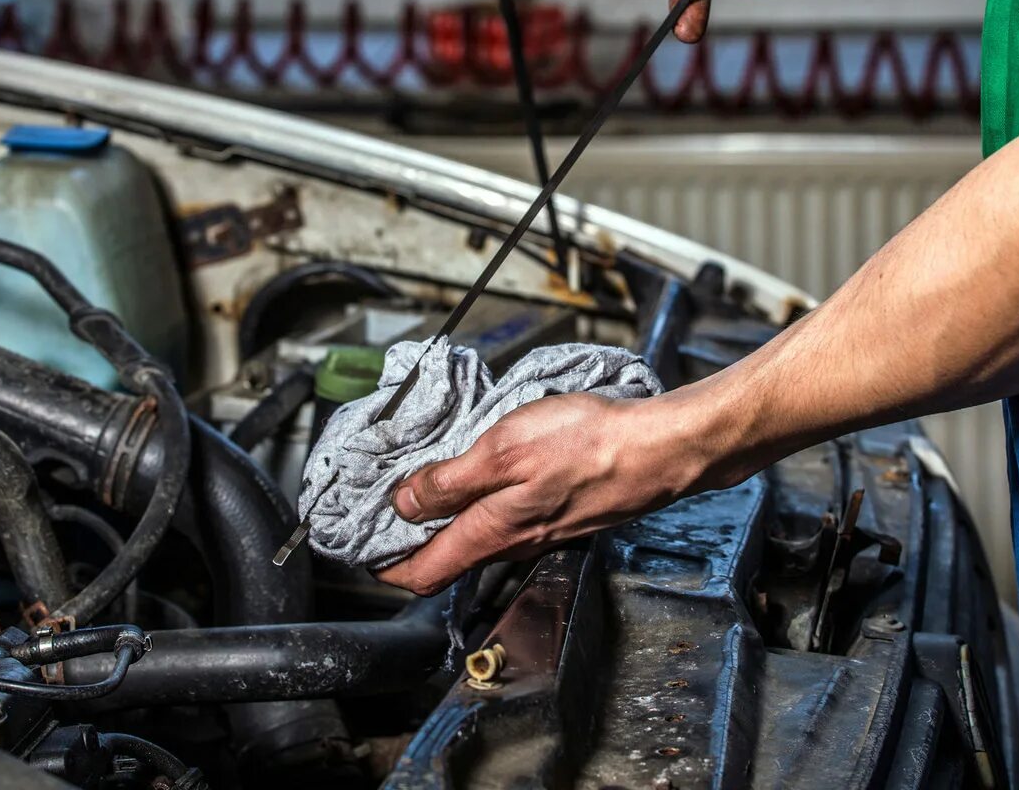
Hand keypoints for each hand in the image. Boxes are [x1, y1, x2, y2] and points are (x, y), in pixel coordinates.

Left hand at [374, 391, 716, 595]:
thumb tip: (405, 503)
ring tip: (424, 484)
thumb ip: (451, 481)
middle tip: (383, 508)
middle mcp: (514, 543)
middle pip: (447, 558)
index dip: (384, 565)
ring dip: (446, 520)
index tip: (359, 545)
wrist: (658, 449)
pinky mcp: (562, 513)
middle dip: (409, 540)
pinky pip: (507, 521)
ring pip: (477, 539)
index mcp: (492, 532)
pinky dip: (481, 506)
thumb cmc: (589, 445)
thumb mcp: (503, 450)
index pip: (422, 573)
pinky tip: (483, 475)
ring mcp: (541, 532)